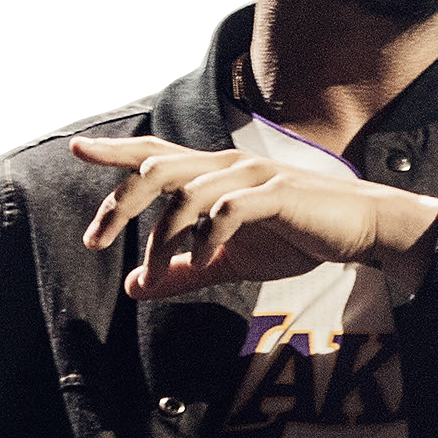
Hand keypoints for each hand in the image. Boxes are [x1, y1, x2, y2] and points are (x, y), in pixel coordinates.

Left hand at [70, 136, 437, 299]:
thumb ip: (184, 271)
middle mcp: (228, 165)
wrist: (362, 229)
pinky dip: (209, 238)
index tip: (75, 149)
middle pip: (157, 168)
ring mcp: (253, 176)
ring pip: (187, 194)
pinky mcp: (277, 194)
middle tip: (95, 242)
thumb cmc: (297, 237)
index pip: (156, 156)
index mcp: (215, 175)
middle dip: (119, 203)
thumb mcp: (231, 261)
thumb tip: (134, 287)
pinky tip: (206, 261)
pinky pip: (229, 210)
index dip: (115, 151)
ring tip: (154, 275)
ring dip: (163, 238)